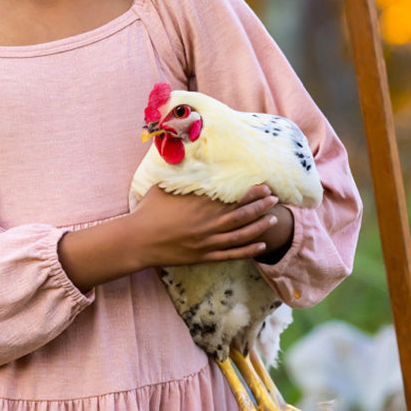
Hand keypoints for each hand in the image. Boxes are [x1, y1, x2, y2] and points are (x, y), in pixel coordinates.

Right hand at [128, 185, 293, 268]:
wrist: (136, 241)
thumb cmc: (147, 211)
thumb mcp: (163, 186)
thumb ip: (179, 175)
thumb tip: (183, 153)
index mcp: (199, 205)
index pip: (232, 197)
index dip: (251, 192)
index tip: (264, 185)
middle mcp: (207, 224)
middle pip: (242, 215)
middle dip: (261, 207)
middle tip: (274, 199)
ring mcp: (206, 242)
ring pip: (241, 235)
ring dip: (259, 227)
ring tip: (272, 219)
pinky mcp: (203, 257)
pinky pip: (231, 254)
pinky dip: (248, 251)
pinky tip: (260, 245)